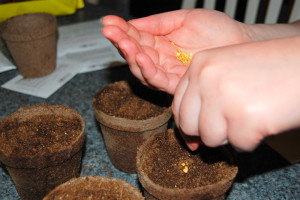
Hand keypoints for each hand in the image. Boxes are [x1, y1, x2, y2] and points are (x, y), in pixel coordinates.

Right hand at [102, 9, 250, 93]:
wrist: (239, 42)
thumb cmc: (216, 30)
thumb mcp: (183, 19)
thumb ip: (157, 22)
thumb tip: (131, 23)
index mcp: (161, 43)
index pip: (136, 38)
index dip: (122, 30)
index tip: (109, 23)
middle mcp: (161, 59)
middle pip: (135, 54)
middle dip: (121, 43)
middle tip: (111, 32)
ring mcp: (168, 72)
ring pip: (142, 69)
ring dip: (131, 57)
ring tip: (125, 43)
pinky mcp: (178, 84)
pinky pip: (158, 80)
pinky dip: (148, 70)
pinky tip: (142, 57)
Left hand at [172, 36, 299, 150]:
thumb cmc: (272, 69)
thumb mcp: (228, 71)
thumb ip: (204, 96)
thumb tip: (190, 137)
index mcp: (200, 64)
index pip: (178, 104)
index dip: (187, 123)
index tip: (196, 132)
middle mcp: (206, 77)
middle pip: (188, 124)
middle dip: (207, 132)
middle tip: (229, 125)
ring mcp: (223, 96)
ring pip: (210, 138)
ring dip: (231, 134)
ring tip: (251, 115)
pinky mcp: (244, 117)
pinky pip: (239, 144)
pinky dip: (253, 138)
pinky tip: (265, 118)